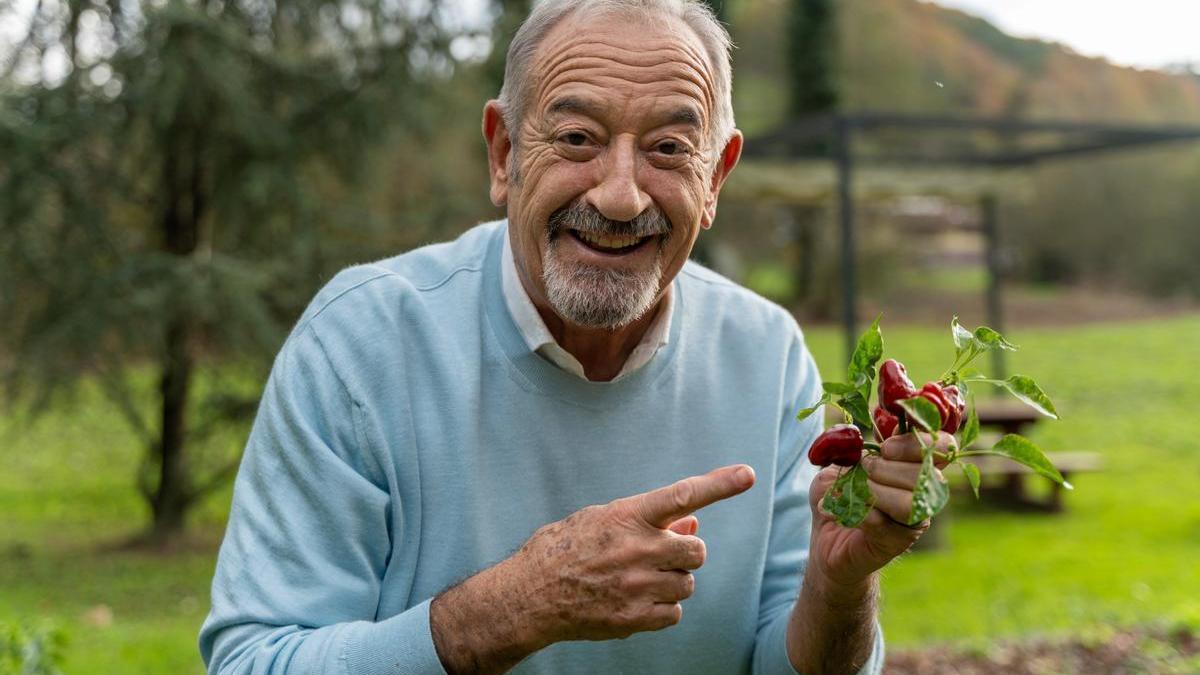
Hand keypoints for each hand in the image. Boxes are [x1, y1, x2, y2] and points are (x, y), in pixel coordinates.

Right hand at [429, 464, 755, 673]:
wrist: (530, 595)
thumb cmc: (563, 549)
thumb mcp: (601, 520)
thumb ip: (647, 521)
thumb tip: (691, 525)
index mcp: (628, 517)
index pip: (683, 495)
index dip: (719, 484)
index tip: (747, 474)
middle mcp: (638, 549)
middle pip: (697, 552)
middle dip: (685, 553)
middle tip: (660, 554)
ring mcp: (638, 586)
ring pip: (686, 584)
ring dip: (671, 581)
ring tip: (638, 579)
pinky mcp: (635, 618)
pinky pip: (674, 612)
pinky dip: (662, 608)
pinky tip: (635, 600)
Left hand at [807, 431, 953, 588]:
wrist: (825, 540)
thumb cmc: (839, 495)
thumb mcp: (843, 462)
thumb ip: (863, 445)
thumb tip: (880, 428)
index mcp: (915, 465)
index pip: (941, 446)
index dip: (918, 442)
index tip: (885, 447)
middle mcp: (923, 493)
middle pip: (926, 474)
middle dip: (887, 468)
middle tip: (864, 470)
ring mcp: (913, 520)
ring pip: (911, 502)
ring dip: (876, 491)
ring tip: (855, 491)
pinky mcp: (897, 542)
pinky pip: (884, 523)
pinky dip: (858, 512)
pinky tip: (840, 512)